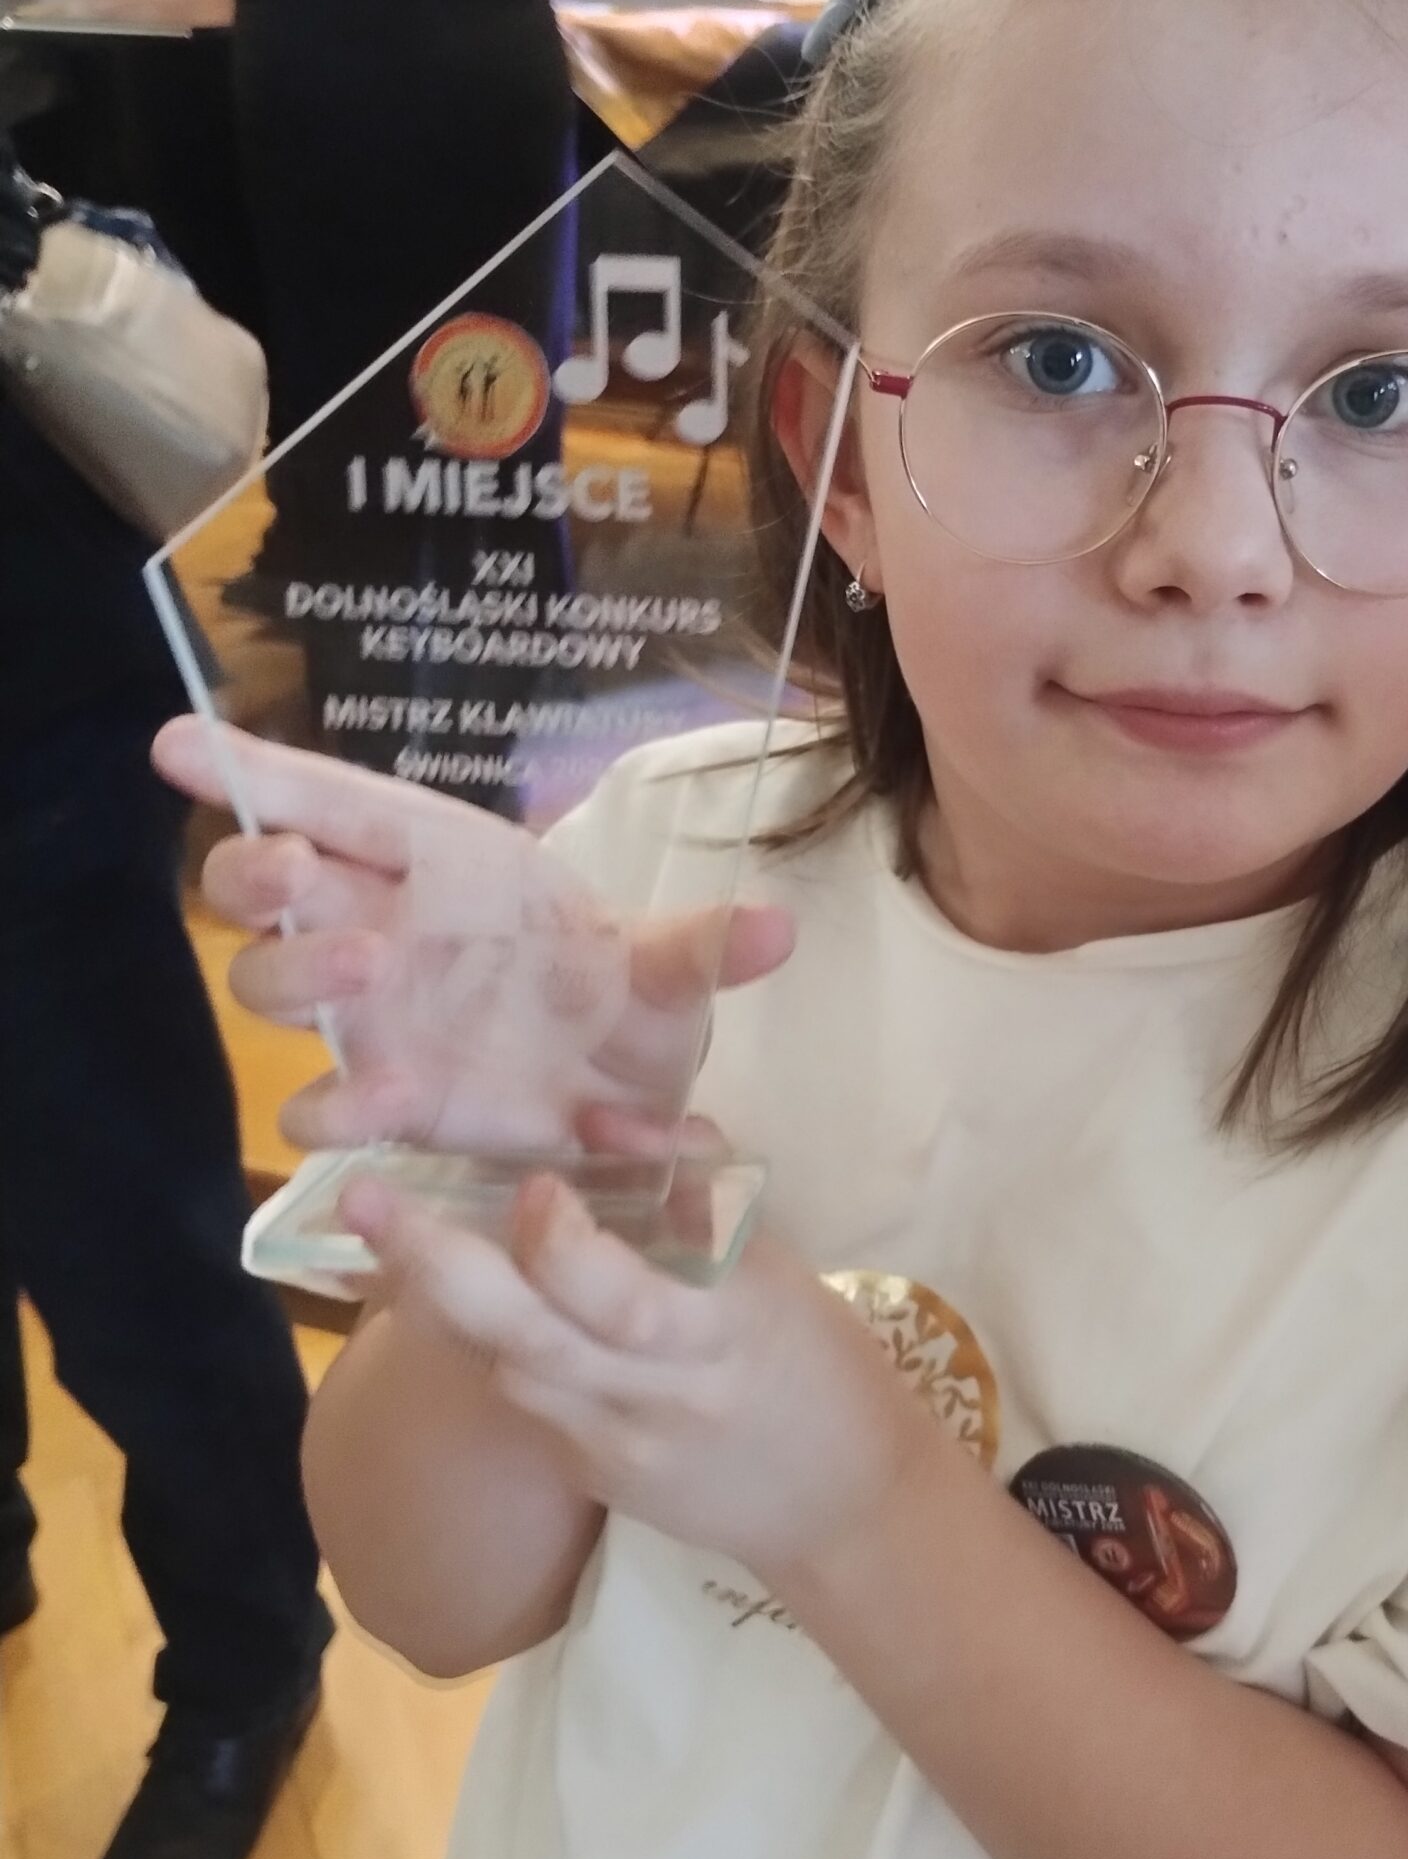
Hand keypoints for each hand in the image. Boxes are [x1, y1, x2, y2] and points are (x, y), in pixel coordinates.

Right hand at [154, 716, 793, 1159]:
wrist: (628, 1093)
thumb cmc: (616, 992)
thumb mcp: (670, 968)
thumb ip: (703, 947)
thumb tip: (778, 930)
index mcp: (431, 858)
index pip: (326, 797)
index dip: (251, 769)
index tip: (178, 744)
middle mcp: (375, 925)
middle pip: (262, 887)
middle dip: (261, 874)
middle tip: (298, 874)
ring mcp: (368, 1018)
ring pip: (275, 988)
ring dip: (303, 978)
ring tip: (367, 974)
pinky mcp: (384, 1104)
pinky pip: (326, 1110)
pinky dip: (346, 1114)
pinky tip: (390, 1111)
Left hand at [346, 1172, 934, 1580]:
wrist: (839, 1506)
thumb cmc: (822, 1363)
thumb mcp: (780, 1269)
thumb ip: (695, 1194)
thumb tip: (598, 1121)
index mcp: (725, 1336)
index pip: (627, 1304)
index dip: (567, 1250)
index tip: (533, 1187)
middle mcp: (656, 1399)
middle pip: (531, 1342)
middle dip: (438, 1267)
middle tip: (365, 1200)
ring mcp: (613, 1447)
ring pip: (504, 1370)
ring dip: (436, 1299)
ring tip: (372, 1226)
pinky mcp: (587, 1474)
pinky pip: (521, 1395)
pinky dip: (481, 1337)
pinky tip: (438, 1285)